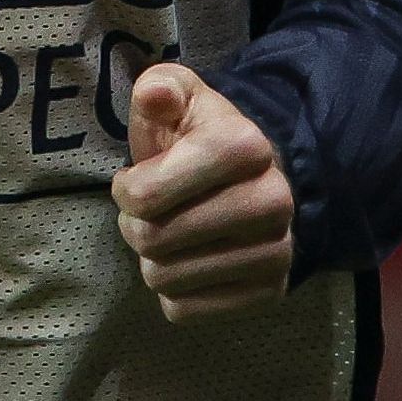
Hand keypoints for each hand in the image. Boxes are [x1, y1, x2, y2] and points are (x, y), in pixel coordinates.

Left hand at [110, 63, 295, 323]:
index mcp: (245, 146)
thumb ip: (159, 89)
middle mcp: (271, 201)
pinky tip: (189, 262)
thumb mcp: (180, 98)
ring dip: (152, 260)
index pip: (146, 195)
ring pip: (165, 280)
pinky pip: (184, 311)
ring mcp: (275, 252)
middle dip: (135, 226)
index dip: (126, 190)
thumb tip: (154, 95)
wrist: (261, 181)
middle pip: (153, 241)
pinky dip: (174, 291)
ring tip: (169, 234)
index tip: (137, 180)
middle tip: (149, 212)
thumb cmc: (202, 139)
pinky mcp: (269, 293)